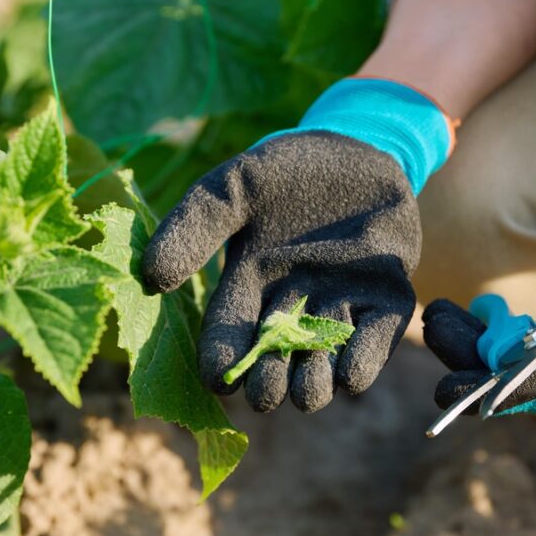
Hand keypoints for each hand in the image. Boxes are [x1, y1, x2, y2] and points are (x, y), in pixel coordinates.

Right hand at [141, 79, 452, 411]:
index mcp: (248, 288)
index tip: (219, 380)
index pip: (226, 339)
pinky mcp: (384, 301)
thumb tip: (151, 279)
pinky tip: (349, 373)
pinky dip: (362, 365)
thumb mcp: (233, 187)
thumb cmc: (287, 170)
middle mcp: (291, 308)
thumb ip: (193, 226)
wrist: (355, 146)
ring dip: (312, 386)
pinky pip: (375, 345)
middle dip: (268, 384)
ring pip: (322, 367)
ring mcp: (338, 307)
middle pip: (274, 367)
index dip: (220, 365)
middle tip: (265, 388)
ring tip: (305, 389)